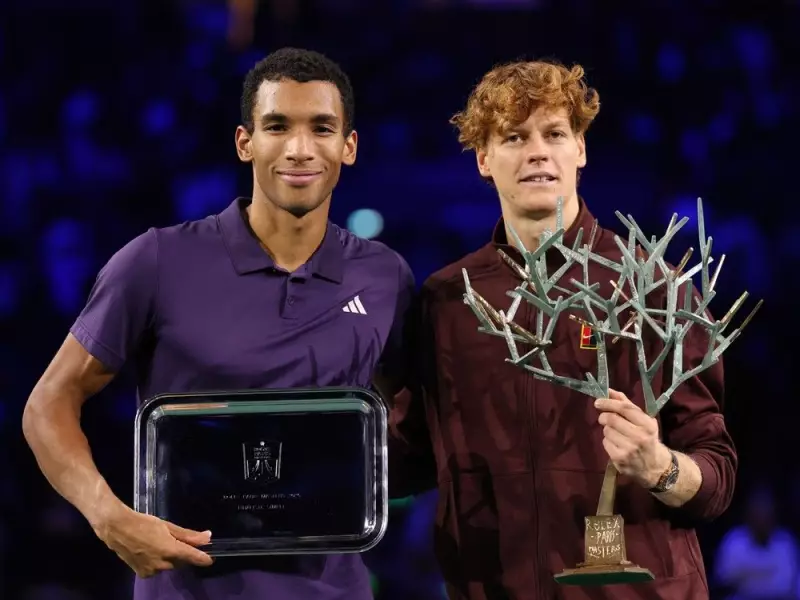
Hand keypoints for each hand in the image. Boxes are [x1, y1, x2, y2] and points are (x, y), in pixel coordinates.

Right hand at [94, 504, 213, 577]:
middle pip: (180, 562)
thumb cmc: (144, 523)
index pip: (191, 557)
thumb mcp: (168, 526)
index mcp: (169, 550)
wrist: (117, 528)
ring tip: (160, 544)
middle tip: (179, 542)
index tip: (210, 560)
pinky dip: (159, 562)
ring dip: (170, 558)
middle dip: (183, 554)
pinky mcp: (142, 574)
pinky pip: (157, 569)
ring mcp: (151, 571)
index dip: (202, 558)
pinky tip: (151, 551)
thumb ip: (188, 535)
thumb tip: (207, 537)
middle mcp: (161, 564)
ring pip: (169, 566)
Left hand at [594, 389, 671, 487]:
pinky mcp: (620, 458)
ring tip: (616, 434)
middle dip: (604, 416)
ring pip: (606, 431)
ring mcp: (629, 448)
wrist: (655, 466)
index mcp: (647, 424)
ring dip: (607, 430)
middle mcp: (640, 436)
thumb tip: (608, 390)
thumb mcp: (643, 420)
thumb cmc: (647, 438)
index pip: (624, 408)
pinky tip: (616, 444)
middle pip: (611, 419)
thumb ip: (626, 404)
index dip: (608, 403)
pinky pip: (605, 442)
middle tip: (604, 418)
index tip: (598, 402)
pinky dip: (607, 441)